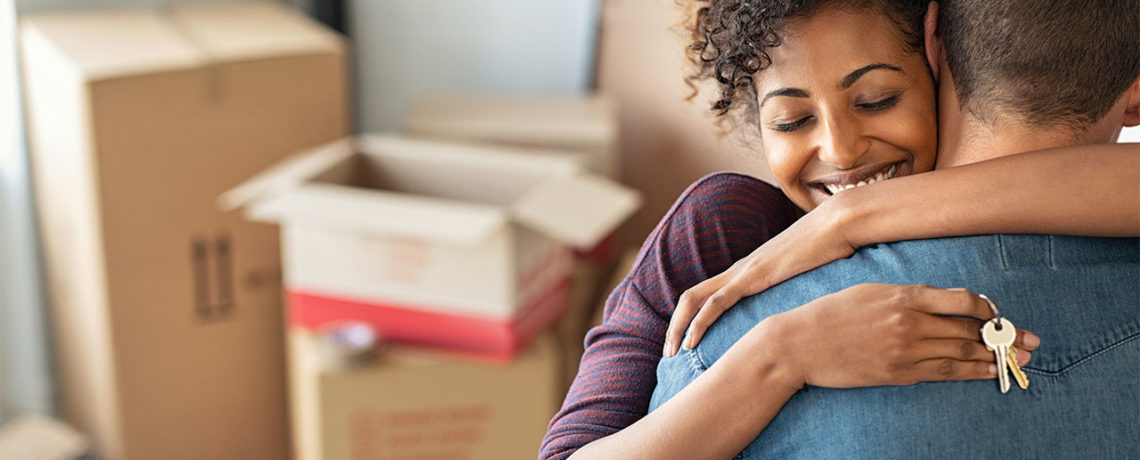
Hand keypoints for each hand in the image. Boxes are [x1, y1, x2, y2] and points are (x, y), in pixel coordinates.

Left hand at [665, 201, 856, 356]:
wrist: (839, 224)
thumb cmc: (831, 249)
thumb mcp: (809, 276)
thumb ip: (799, 290)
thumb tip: (807, 309)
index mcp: (749, 271)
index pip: (707, 294)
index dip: (691, 318)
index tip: (685, 343)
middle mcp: (739, 270)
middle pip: (691, 296)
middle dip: (674, 325)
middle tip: (668, 353)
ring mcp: (744, 271)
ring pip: (695, 299)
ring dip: (678, 327)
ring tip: (671, 353)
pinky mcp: (753, 276)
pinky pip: (716, 301)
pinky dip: (699, 322)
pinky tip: (691, 342)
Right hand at [765, 284, 1040, 388]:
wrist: (798, 343)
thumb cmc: (830, 313)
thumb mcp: (869, 290)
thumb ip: (905, 295)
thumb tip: (939, 301)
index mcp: (903, 295)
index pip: (962, 300)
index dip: (988, 308)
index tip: (998, 314)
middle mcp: (909, 321)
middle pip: (970, 329)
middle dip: (1004, 335)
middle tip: (1031, 340)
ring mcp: (905, 350)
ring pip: (962, 353)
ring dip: (995, 356)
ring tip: (1019, 359)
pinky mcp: (898, 373)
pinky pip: (944, 373)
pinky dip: (971, 372)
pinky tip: (989, 372)